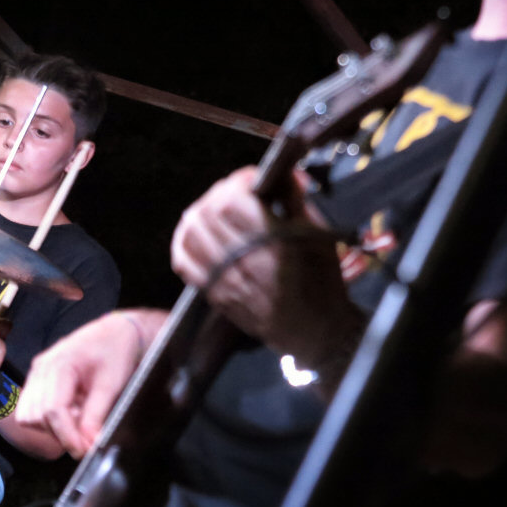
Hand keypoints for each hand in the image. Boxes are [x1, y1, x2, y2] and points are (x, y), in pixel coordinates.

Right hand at [16, 310, 165, 457]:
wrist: (115, 332)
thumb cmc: (115, 352)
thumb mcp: (111, 386)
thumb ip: (96, 417)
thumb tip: (88, 445)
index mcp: (59, 364)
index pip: (52, 411)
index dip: (67, 436)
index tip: (83, 451)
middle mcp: (41, 367)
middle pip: (36, 416)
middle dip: (59, 433)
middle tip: (85, 435)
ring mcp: (37, 372)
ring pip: (28, 415)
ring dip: (51, 426)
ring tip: (78, 418)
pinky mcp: (38, 378)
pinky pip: (31, 407)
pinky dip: (48, 418)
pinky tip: (71, 411)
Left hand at [171, 166, 357, 363]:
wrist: (313, 331)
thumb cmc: (323, 284)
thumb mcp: (319, 236)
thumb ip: (295, 201)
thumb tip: (280, 175)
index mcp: (272, 246)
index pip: (233, 199)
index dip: (240, 180)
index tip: (254, 178)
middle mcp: (242, 263)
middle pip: (207, 213)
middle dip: (220, 192)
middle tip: (237, 192)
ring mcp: (223, 281)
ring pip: (189, 233)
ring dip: (201, 213)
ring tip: (218, 209)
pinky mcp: (214, 294)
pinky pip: (183, 262)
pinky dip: (186, 241)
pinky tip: (199, 233)